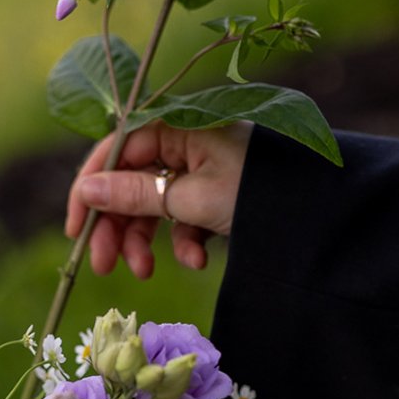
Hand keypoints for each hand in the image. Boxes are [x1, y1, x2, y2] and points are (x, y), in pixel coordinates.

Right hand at [65, 121, 251, 277]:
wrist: (321, 212)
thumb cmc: (256, 192)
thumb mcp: (189, 198)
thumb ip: (133, 196)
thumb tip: (85, 191)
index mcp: (177, 127)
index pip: (115, 152)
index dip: (90, 191)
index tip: (77, 231)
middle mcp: (185, 141)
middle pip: (131, 183)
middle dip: (118, 227)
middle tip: (105, 267)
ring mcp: (202, 167)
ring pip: (154, 204)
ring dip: (147, 241)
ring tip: (149, 271)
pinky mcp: (217, 192)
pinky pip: (184, 215)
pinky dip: (184, 241)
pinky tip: (197, 259)